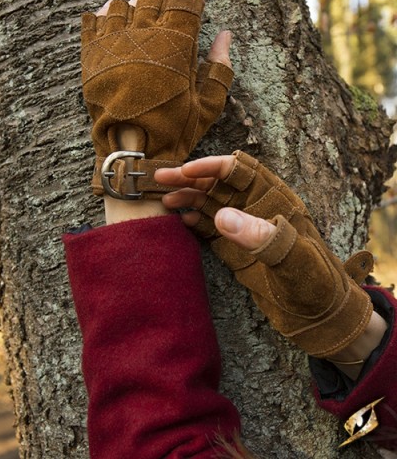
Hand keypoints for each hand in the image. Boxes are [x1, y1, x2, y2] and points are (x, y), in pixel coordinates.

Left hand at [81, 0, 233, 198]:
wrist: (130, 154)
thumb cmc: (174, 131)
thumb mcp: (208, 106)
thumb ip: (219, 68)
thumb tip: (225, 35)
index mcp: (175, 47)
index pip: (186, 0)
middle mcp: (144, 38)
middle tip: (173, 7)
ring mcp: (114, 44)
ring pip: (124, 3)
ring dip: (138, 5)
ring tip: (144, 20)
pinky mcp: (92, 55)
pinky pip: (95, 18)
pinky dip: (107, 14)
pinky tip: (115, 23)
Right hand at [156, 151, 374, 359]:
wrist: (321, 316)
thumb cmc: (316, 283)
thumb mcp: (293, 259)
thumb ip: (260, 236)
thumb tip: (221, 217)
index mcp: (275, 199)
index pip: (240, 171)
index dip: (212, 167)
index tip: (186, 170)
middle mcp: (257, 208)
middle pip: (219, 183)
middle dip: (191, 179)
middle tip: (161, 178)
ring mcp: (246, 228)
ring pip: (211, 203)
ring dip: (189, 198)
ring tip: (164, 200)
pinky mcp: (237, 249)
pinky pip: (211, 228)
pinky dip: (195, 221)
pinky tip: (181, 220)